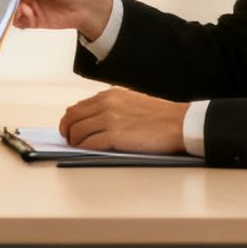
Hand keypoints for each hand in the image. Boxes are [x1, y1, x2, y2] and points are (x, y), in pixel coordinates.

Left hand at [59, 87, 189, 154]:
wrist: (179, 123)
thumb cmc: (159, 116)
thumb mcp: (131, 101)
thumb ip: (112, 106)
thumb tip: (92, 120)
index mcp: (110, 95)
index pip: (78, 107)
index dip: (69, 120)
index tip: (68, 128)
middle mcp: (107, 104)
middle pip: (73, 118)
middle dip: (66, 131)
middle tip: (68, 140)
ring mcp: (110, 120)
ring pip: (78, 131)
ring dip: (74, 142)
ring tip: (77, 148)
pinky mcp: (115, 136)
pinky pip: (89, 144)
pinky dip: (83, 149)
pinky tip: (85, 152)